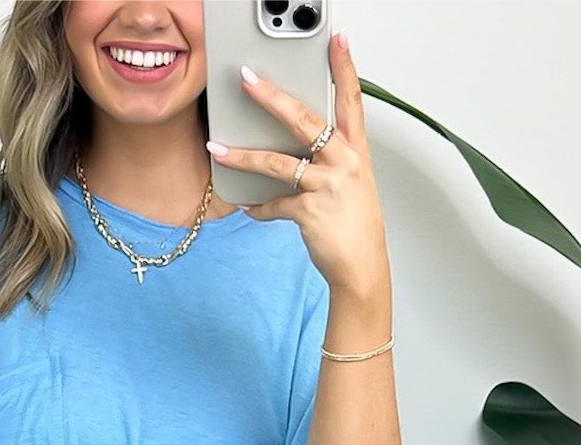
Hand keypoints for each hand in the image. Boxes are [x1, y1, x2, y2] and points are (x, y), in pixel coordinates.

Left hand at [207, 33, 390, 310]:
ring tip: (217, 147)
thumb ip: (328, 161)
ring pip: (278, 162)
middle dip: (271, 97)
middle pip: (304, 120)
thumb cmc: (356, 226)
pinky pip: (275, 204)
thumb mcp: (351, 184)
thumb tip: (297, 150)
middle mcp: (345, 162)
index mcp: (356, 150)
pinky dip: (261, 208)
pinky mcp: (310, 211)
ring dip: (243, 155)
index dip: (344, 68)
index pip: (352, 100)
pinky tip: (252, 208)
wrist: (363, 268)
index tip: (337, 40)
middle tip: (247, 79)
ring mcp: (328, 185)